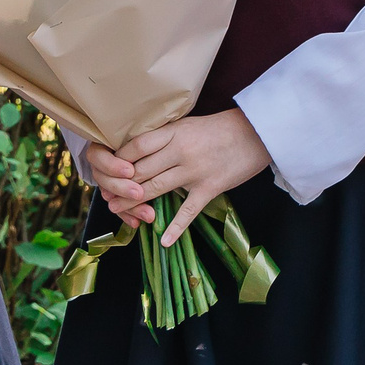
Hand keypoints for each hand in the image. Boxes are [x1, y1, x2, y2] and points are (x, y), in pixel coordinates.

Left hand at [86, 111, 271, 245]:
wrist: (257, 133)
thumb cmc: (221, 127)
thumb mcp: (189, 124)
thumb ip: (166, 136)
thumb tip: (138, 150)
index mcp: (174, 132)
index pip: (136, 147)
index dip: (119, 160)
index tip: (109, 169)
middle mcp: (180, 151)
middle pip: (141, 171)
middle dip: (120, 185)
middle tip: (106, 195)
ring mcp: (195, 171)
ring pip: (156, 189)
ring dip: (134, 203)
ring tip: (118, 211)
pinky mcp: (209, 188)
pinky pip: (188, 211)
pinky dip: (175, 227)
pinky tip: (164, 240)